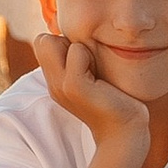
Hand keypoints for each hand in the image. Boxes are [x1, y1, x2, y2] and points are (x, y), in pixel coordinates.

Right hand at [30, 27, 153, 148]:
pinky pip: (76, 51)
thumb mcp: (93, 77)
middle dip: (66, 42)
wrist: (126, 132)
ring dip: (81, 48)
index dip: (63, 42)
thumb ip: (80, 59)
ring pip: (55, 41)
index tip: (85, 62)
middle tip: (90, 65)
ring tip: (96, 72)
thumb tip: (76, 34)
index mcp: (55, 81)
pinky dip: (89, 55)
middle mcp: (53, 84)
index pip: (41, 42)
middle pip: (42, 40)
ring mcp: (60, 86)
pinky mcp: (74, 87)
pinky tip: (102, 78)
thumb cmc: (116, 102)